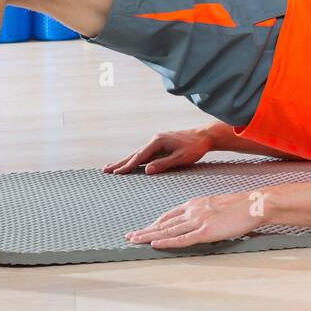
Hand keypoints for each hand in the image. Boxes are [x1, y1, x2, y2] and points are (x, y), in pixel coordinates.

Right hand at [103, 126, 217, 174]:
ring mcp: (157, 142)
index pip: (139, 157)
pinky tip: (131, 165)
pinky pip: (145, 154)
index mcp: (158, 141)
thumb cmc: (195, 147)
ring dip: (125, 161)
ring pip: (138, 154)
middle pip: (134, 154)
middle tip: (105, 170)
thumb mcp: (181, 158)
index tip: (116, 174)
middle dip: (120, 163)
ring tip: (113, 168)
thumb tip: (147, 170)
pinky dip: (136, 160)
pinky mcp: (161, 145)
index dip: (128, 166)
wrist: (205, 136)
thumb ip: (164, 164)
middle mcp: (155, 140)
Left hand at [126, 191, 264, 248]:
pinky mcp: (206, 231)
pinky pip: (182, 239)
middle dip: (145, 229)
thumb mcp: (216, 205)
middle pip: (163, 222)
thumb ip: (203, 212)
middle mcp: (192, 211)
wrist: (254, 204)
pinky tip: (155, 244)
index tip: (143, 229)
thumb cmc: (239, 206)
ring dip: (149, 235)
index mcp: (194, 204)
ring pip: (168, 230)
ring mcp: (198, 221)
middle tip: (129, 236)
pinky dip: (166, 242)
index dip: (154, 223)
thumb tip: (197, 222)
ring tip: (134, 240)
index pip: (168, 215)